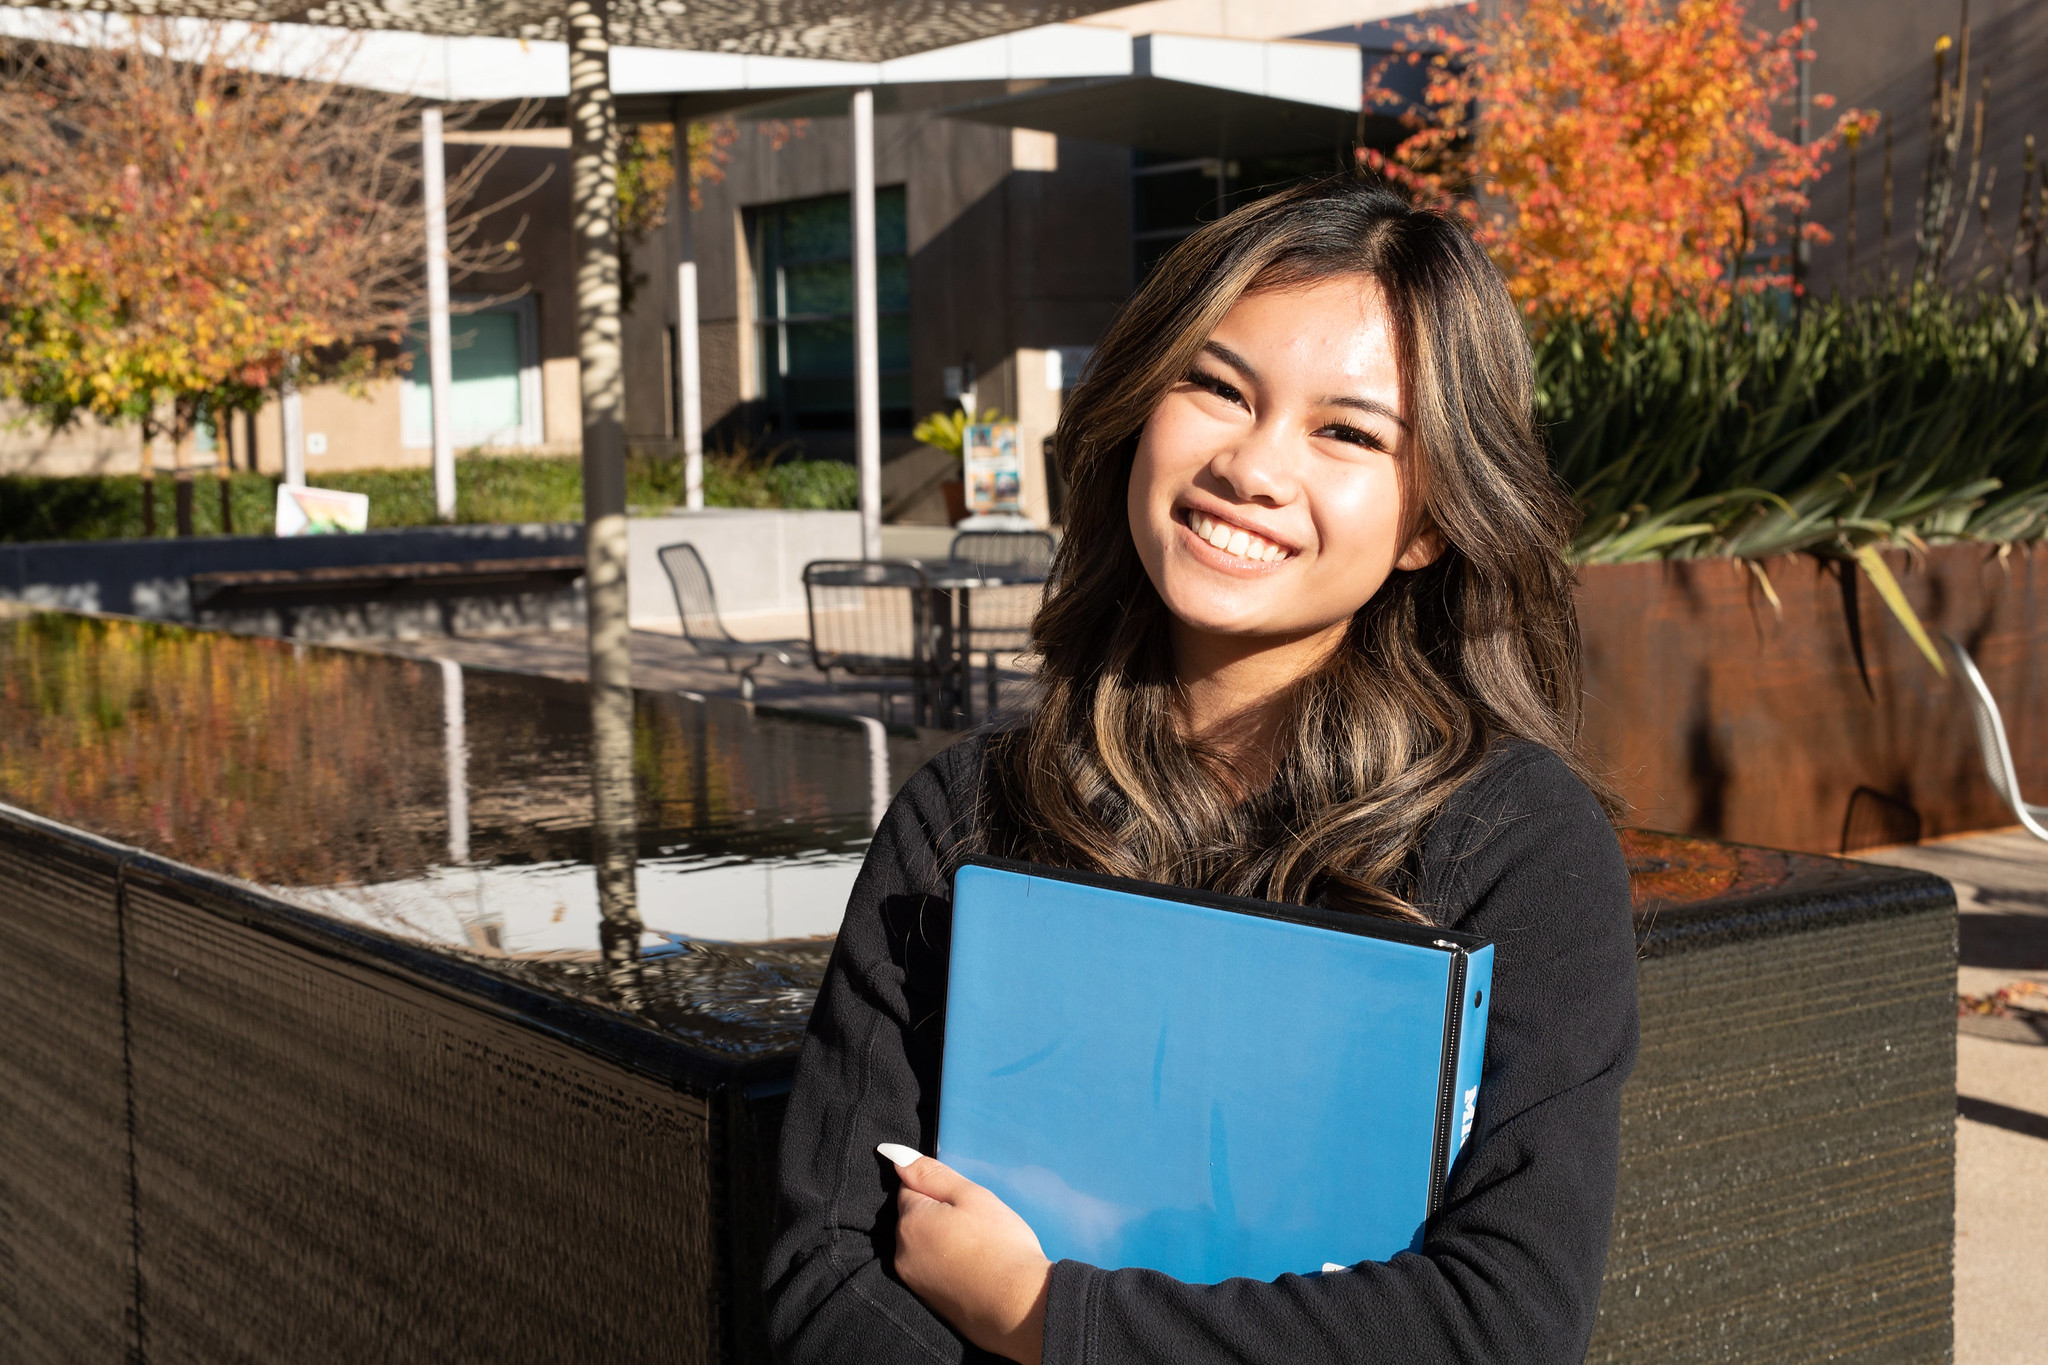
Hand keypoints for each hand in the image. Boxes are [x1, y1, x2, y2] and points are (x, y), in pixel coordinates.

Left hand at [880, 1144, 1053, 1364]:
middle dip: (940, 1215)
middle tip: (978, 1224)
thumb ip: (930, 1173)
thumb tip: (893, 1154)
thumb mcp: (970, 1196)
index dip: (940, 1190)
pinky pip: (935, 1270)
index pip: (910, 1188)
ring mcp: (914, 1283)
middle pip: (915, 1218)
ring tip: (980, 1249)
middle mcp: (902, 1254)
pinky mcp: (930, 1304)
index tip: (966, 1202)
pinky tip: (977, 1269)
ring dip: (944, 1241)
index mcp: (909, 1222)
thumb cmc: (1000, 1246)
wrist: (1020, 1308)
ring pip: (925, 1245)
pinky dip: (951, 1265)